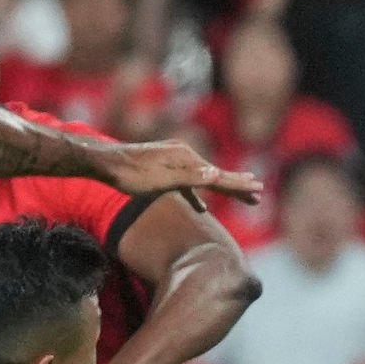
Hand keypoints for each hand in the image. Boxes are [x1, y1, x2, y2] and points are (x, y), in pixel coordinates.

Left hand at [105, 141, 258, 202]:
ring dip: (222, 189)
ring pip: (204, 178)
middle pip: (216, 174)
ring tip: (241, 196)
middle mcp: (184, 156)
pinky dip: (198, 194)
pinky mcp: (165, 166)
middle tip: (259, 194)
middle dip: (237, 186)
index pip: (218, 175)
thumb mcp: (160, 179)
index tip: (258, 189)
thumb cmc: (131, 175)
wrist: (105, 163)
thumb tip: (216, 174)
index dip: (238, 184)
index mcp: (187, 159)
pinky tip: (201, 207)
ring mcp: (175, 160)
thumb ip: (188, 178)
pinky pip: (189, 182)